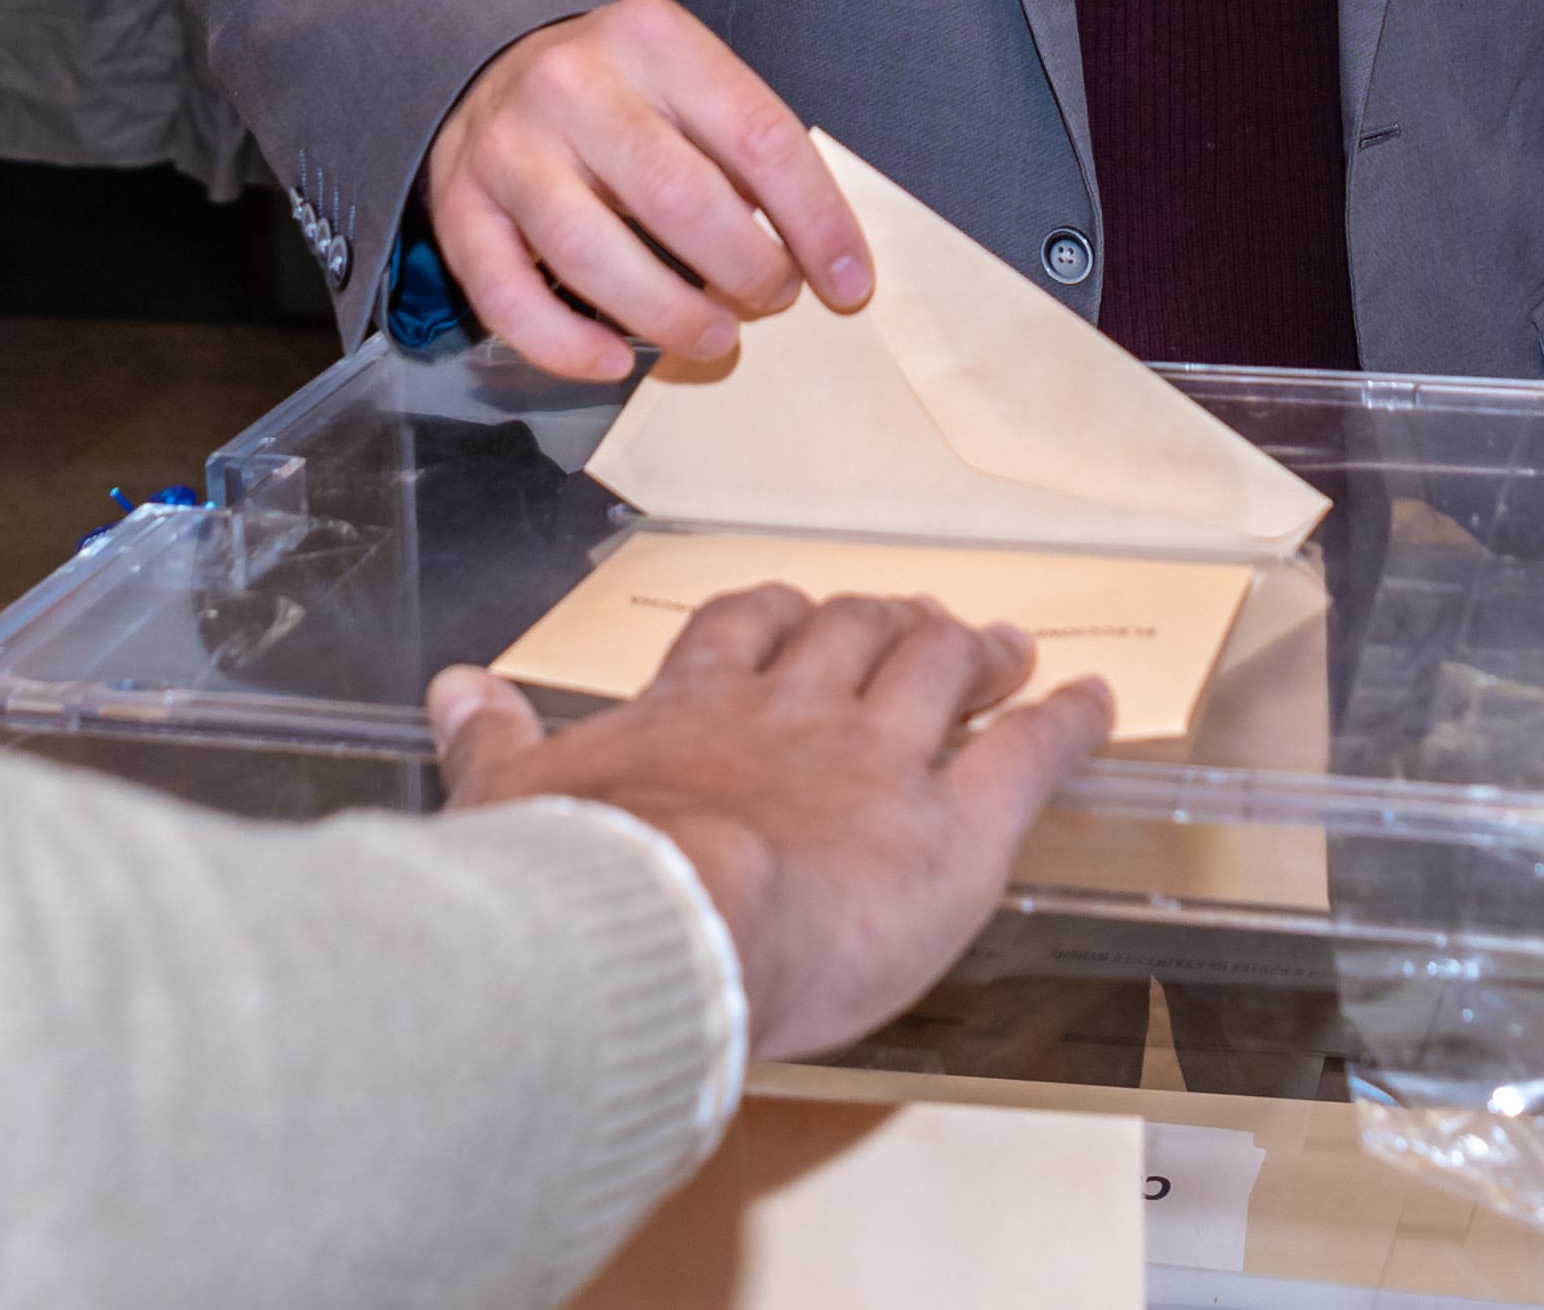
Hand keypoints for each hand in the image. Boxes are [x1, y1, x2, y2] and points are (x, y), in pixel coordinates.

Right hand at [422, 0, 876, 381]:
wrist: (488, 68)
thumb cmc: (619, 93)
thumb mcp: (690, 82)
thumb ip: (746, 149)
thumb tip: (821, 255)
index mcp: (653, 39)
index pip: (757, 137)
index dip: (816, 221)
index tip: (849, 283)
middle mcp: (573, 85)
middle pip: (678, 198)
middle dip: (745, 269)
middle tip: (773, 301)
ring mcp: (508, 147)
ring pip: (592, 253)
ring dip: (669, 316)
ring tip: (717, 337)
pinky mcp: (459, 207)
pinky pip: (509, 298)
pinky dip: (566, 346)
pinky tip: (615, 362)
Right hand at [430, 589, 1114, 1061]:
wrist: (662, 925)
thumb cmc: (574, 879)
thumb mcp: (507, 802)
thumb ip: (491, 743)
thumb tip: (453, 691)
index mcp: (693, 709)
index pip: (741, 633)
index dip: (778, 620)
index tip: (796, 618)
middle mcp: (797, 713)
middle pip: (854, 633)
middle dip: (890, 622)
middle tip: (919, 623)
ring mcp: (882, 759)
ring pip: (941, 671)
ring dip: (976, 651)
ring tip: (1004, 646)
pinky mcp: (954, 824)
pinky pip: (1027, 754)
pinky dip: (1066, 724)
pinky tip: (1091, 706)